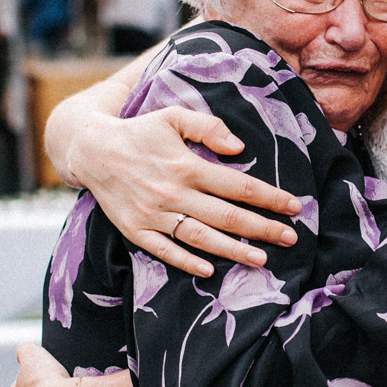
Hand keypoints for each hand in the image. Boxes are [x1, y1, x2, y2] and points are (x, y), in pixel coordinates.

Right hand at [70, 107, 302, 276]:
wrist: (91, 150)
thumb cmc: (140, 131)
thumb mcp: (173, 116)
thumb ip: (207, 127)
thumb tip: (240, 148)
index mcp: (187, 166)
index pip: (238, 186)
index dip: (269, 197)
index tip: (294, 206)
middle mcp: (173, 193)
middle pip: (227, 216)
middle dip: (262, 229)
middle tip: (291, 238)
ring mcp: (154, 215)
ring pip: (201, 238)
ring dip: (233, 251)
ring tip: (261, 260)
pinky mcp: (136, 230)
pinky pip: (164, 251)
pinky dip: (186, 262)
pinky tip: (210, 269)